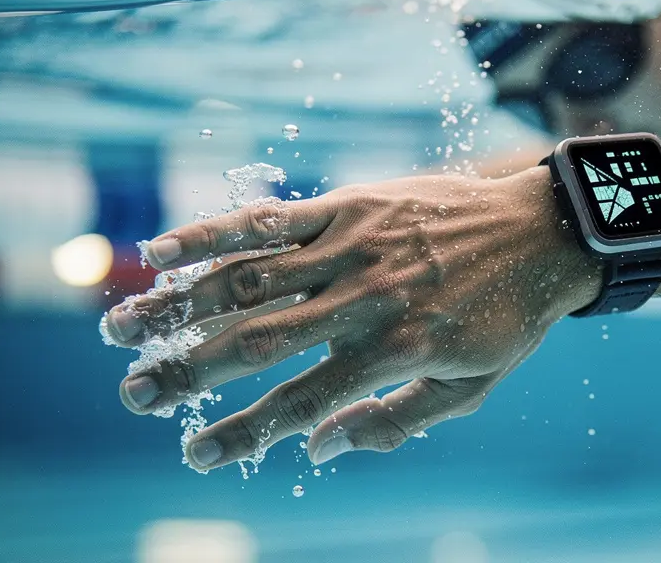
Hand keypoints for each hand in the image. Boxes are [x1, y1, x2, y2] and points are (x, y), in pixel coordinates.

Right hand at [104, 167, 600, 468]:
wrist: (541, 232)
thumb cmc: (504, 319)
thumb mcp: (467, 388)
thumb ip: (392, 422)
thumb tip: (315, 450)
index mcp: (391, 352)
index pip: (298, 403)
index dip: (241, 432)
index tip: (193, 454)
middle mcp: (362, 301)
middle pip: (256, 341)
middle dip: (187, 371)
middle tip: (133, 395)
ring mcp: (351, 248)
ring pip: (249, 278)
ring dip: (178, 305)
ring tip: (119, 326)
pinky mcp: (349, 207)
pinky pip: (274, 219)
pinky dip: (215, 233)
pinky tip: (162, 249)